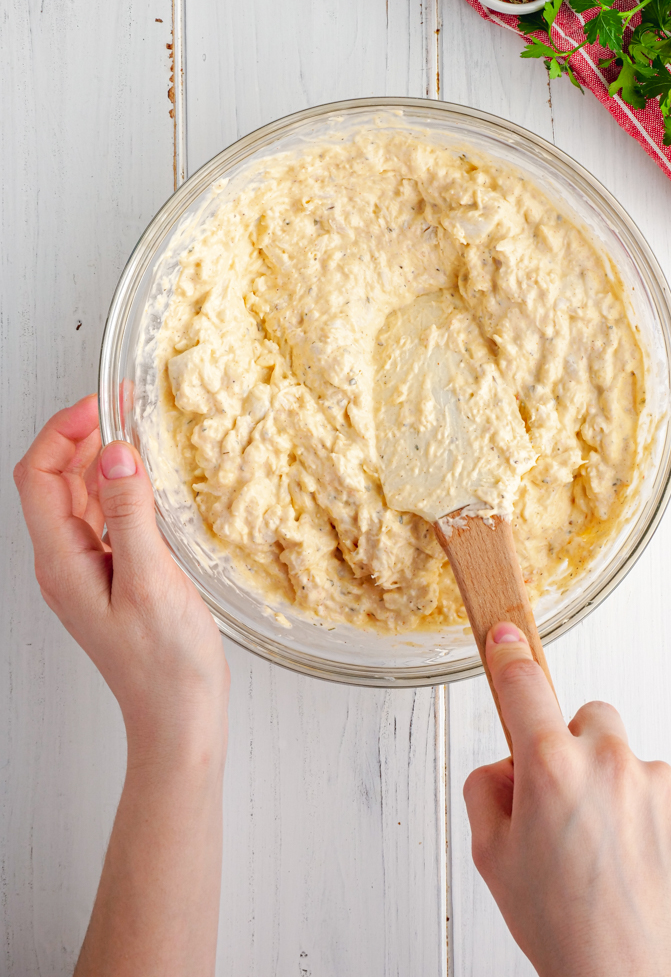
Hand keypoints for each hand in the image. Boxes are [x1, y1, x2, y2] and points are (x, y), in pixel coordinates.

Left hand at [14, 395, 228, 759]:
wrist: (178, 717)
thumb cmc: (166, 663)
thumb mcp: (151, 581)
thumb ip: (130, 514)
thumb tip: (116, 454)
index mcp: (63, 563)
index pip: (40, 477)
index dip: (64, 432)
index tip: (102, 405)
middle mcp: (65, 563)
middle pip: (54, 482)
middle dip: (81, 435)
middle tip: (122, 404)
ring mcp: (85, 571)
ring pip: (78, 497)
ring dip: (100, 458)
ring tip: (134, 428)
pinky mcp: (110, 577)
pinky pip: (102, 518)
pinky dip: (118, 487)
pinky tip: (144, 478)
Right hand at [464, 623, 670, 976]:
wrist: (632, 976)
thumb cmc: (561, 925)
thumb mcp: (490, 856)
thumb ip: (487, 792)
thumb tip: (503, 768)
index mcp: (549, 767)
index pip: (524, 686)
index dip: (510, 657)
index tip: (507, 640)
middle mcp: (606, 761)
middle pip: (587, 716)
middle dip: (571, 744)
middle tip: (562, 798)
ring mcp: (654, 783)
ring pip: (626, 759)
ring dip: (611, 786)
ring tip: (600, 850)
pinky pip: (658, 794)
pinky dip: (643, 816)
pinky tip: (630, 862)